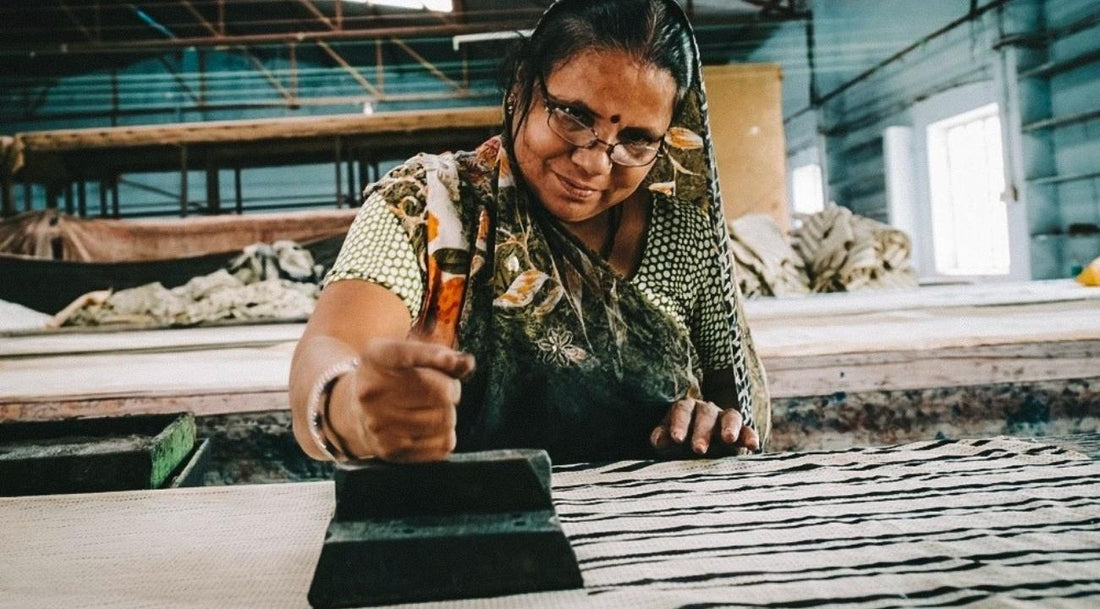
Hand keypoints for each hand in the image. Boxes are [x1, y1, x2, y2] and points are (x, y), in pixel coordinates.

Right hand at [343, 337, 474, 462]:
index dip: (432, 356)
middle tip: (444, 390)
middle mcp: (372, 391)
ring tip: (435, 409)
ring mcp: (379, 423)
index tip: (449, 360)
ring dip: (449, 414)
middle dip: (452, 390)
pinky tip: (431, 428)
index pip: (406, 354)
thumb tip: (466, 363)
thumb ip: (437, 354)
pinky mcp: (390, 450)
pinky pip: (441, 444)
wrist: (354, 412)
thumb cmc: (391, 378)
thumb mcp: (405, 355)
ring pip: (444, 420)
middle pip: (440, 392)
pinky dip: (445, 435)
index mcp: (376, 358)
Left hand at [649, 398, 758, 457]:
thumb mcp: (668, 442)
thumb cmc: (679, 444)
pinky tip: (753, 446)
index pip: (682, 411)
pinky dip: (750, 437)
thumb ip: (662, 439)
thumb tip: (658, 441)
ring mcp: (725, 419)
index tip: (676, 439)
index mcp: (686, 409)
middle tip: (698, 449)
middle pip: (706, 414)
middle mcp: (707, 410)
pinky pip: (748, 431)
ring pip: (731, 416)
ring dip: (730, 427)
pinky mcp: (741, 432)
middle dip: (702, 431)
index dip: (679, 423)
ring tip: (729, 439)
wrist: (698, 452)